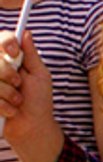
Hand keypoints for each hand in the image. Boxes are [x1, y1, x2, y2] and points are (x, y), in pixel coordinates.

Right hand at [0, 30, 64, 161]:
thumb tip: (26, 33)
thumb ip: (31, 55)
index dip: (5, 43)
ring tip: (17, 101)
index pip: (1, 40)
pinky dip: (2, 105)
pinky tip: (9, 110)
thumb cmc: (38, 101)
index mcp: (10, 59)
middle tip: (19, 84)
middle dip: (7, 73)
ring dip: (7, 93)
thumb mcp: (40, 76)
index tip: (14, 52)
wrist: (31, 127)